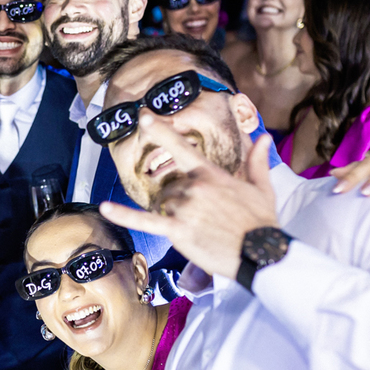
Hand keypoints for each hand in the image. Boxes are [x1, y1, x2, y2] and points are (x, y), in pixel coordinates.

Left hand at [100, 128, 279, 278]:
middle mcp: (194, 187)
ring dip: (171, 214)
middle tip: (203, 217)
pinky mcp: (177, 230)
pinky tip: (105, 208)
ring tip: (197, 228)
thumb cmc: (262, 221)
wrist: (262, 252)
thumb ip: (257, 161)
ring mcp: (183, 208)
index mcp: (210, 174)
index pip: (180, 147)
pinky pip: (145, 221)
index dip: (160, 130)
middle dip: (179, 199)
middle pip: (170, 186)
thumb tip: (264, 137)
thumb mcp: (262, 188)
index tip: (143, 117)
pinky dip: (124, 215)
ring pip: (163, 205)